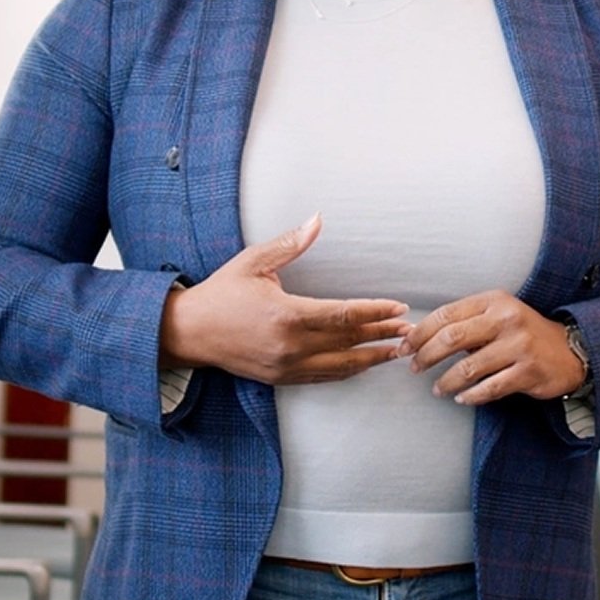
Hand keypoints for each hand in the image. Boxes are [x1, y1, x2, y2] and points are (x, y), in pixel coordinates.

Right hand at [158, 213, 408, 384]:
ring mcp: (286, 366)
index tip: (398, 308)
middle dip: (382, 335)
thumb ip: (290, 244)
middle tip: (410, 331)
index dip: (375, 312)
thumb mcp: (254, 261)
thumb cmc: (222, 293)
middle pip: (349, 341)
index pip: (344, 314)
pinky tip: (363, 364)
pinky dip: (347, 371)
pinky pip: (323, 377)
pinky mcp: (281, 379)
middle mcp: (290, 345)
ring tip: (397, 352)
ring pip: (341, 366)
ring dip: (372, 358)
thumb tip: (317, 220)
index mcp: (287, 314)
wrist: (190, 332)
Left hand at [397, 290, 585, 404]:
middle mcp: (506, 320)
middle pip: (452, 338)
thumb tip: (421, 338)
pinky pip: (490, 388)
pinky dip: (471, 396)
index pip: (446, 314)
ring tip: (437, 389)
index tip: (405, 346)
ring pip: (468, 368)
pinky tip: (461, 398)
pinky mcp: (528, 372)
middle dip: (426, 355)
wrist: (570, 350)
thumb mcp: (498, 315)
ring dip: (446, 381)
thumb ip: (466, 323)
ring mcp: (518, 346)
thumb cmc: (523, 333)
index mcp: (494, 301)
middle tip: (414, 367)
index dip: (421, 332)